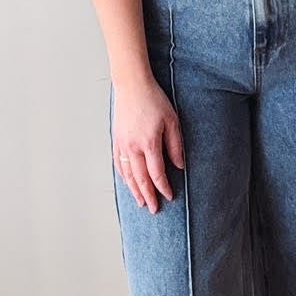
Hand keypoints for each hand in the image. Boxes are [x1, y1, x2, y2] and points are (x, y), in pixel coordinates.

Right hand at [113, 79, 184, 213]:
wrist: (132, 86)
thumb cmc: (154, 100)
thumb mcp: (172, 121)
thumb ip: (175, 146)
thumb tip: (179, 166)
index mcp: (149, 144)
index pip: (157, 174)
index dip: (164, 188)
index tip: (170, 196)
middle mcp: (133, 148)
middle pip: (141, 179)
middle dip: (148, 196)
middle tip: (154, 209)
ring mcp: (122, 144)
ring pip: (128, 174)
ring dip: (134, 190)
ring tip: (141, 202)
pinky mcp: (116, 140)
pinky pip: (118, 164)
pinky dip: (124, 176)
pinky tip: (128, 183)